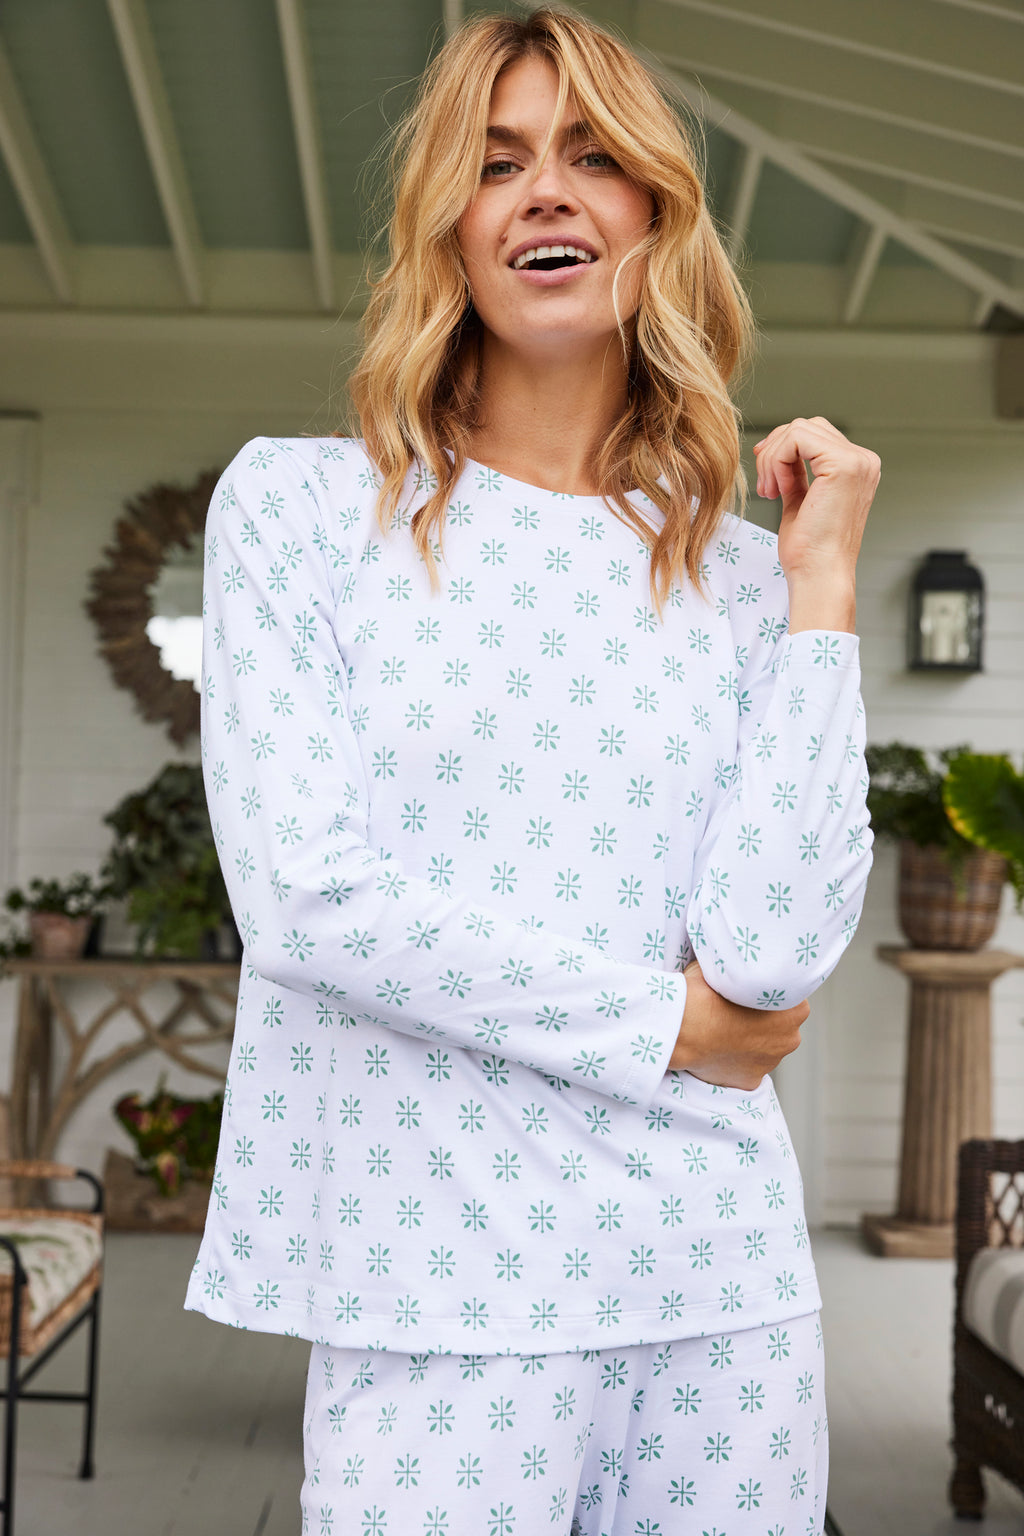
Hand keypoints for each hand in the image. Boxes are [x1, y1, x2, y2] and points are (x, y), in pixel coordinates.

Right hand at [669, 959, 808, 1088]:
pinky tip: (719, 1050)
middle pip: (781, 1024)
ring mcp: (771, 1063)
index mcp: (795, 1008)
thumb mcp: (723, 965)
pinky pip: (747, 1068)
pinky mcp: (751, 1081)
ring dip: (751, 1040)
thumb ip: (739, 967)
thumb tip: (735, 961)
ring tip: (723, 1029)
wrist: (681, 1028)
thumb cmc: (704, 992)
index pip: (789, 995)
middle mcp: (791, 1037)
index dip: (769, 990)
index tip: (750, 987)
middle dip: (764, 1018)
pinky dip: (737, 1061)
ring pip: (765, 1047)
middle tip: (735, 1008)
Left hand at [753, 416, 879, 632]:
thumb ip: (795, 472)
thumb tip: (774, 447)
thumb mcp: (800, 500)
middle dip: (774, 451)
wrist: (819, 575)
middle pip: (805, 426)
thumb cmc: (809, 550)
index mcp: (857, 468)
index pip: (814, 434)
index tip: (766, 479)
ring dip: (772, 458)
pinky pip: (796, 439)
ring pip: (798, 429)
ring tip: (770, 491)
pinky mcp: (843, 465)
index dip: (782, 449)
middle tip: (766, 487)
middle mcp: (863, 460)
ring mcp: (857, 461)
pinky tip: (776, 489)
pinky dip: (775, 460)